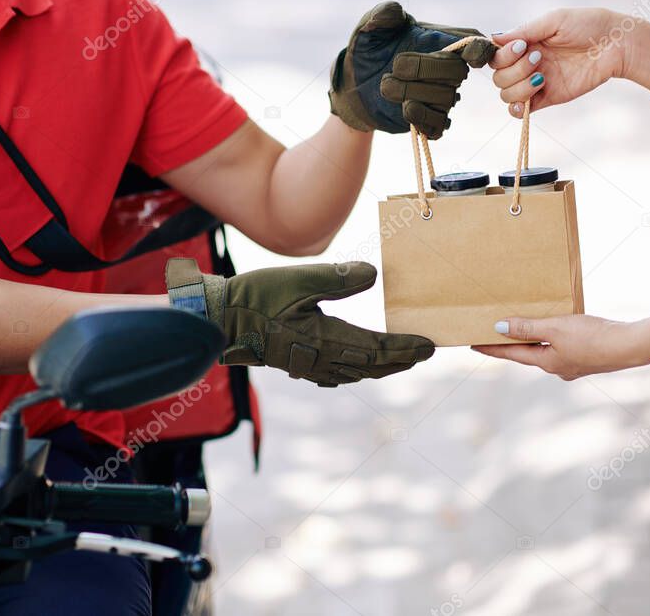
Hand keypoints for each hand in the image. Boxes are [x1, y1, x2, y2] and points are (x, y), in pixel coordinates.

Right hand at [166, 259, 434, 386]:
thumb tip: (373, 276)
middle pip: (371, 364)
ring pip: (355, 371)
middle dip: (399, 359)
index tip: (429, 346)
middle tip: (424, 353)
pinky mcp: (296, 362)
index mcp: (327, 340)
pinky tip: (354, 368)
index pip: (377, 348)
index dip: (405, 348)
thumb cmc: (257, 297)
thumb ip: (338, 278)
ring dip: (380, 366)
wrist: (219, 319)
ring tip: (400, 359)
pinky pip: (335, 373)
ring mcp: (308, 365)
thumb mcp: (299, 280)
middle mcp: (322, 359)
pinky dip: (355, 370)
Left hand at [330, 1, 496, 138]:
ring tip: (385, 84)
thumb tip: (394, 11)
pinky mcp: (429, 121)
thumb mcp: (370, 28)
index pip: (475, 44)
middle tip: (395, 66)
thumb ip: (381, 15)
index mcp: (442, 42)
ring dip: (412, 90)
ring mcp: (440, 98)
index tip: (471, 57)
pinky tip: (405, 107)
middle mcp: (447, 71)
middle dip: (426, 68)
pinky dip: (422, 116)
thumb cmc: (368, 51)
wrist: (352, 84)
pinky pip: (438, 125)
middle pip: (458, 72)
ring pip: (445, 98)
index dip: (479, 50)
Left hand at [472, 315, 649, 380]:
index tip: (472, 344)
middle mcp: (557, 368)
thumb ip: (528, 327)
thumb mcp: (556, 328)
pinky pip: (562, 348)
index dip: (491, 347)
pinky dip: (553, 338)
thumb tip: (499, 328)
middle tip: (494, 335)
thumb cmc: (593, 337)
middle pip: (527, 353)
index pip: (510, 354)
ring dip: (533, 339)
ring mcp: (573, 366)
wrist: (631, 346)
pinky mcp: (587, 359)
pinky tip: (558, 330)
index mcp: (546, 362)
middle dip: (511, 343)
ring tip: (523, 328)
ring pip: (546, 350)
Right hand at [490, 8, 635, 117]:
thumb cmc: (588, 25)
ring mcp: (536, 82)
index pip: (496, 57)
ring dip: (519, 86)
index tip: (522, 46)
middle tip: (539, 57)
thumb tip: (494, 39)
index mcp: (525, 44)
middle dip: (514, 69)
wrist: (617, 44)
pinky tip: (531, 96)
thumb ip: (525, 30)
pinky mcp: (548, 98)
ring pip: (507, 95)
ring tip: (542, 75)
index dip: (502, 56)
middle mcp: (526, 64)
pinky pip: (521, 111)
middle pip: (498, 78)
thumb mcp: (555, 20)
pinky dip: (519, 109)